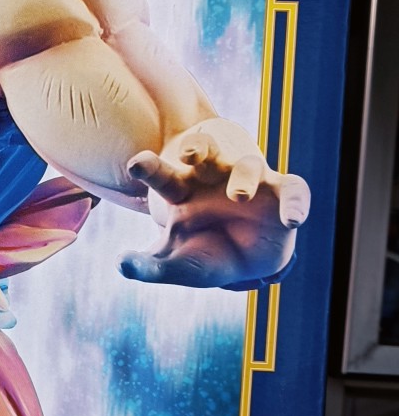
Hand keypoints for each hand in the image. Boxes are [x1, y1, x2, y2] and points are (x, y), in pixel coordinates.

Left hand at [120, 118, 309, 287]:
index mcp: (183, 191)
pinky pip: (294, 191)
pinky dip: (296, 203)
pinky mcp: (282, 192)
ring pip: (247, 166)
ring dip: (243, 176)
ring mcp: (250, 181)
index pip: (162, 174)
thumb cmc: (205, 254)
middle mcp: (215, 179)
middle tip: (188, 153)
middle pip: (204, 155)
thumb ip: (149, 267)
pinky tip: (292, 220)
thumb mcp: (176, 264)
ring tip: (239, 196)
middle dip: (197, 149)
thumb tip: (120, 264)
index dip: (149, 167)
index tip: (134, 163)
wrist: (245, 258)